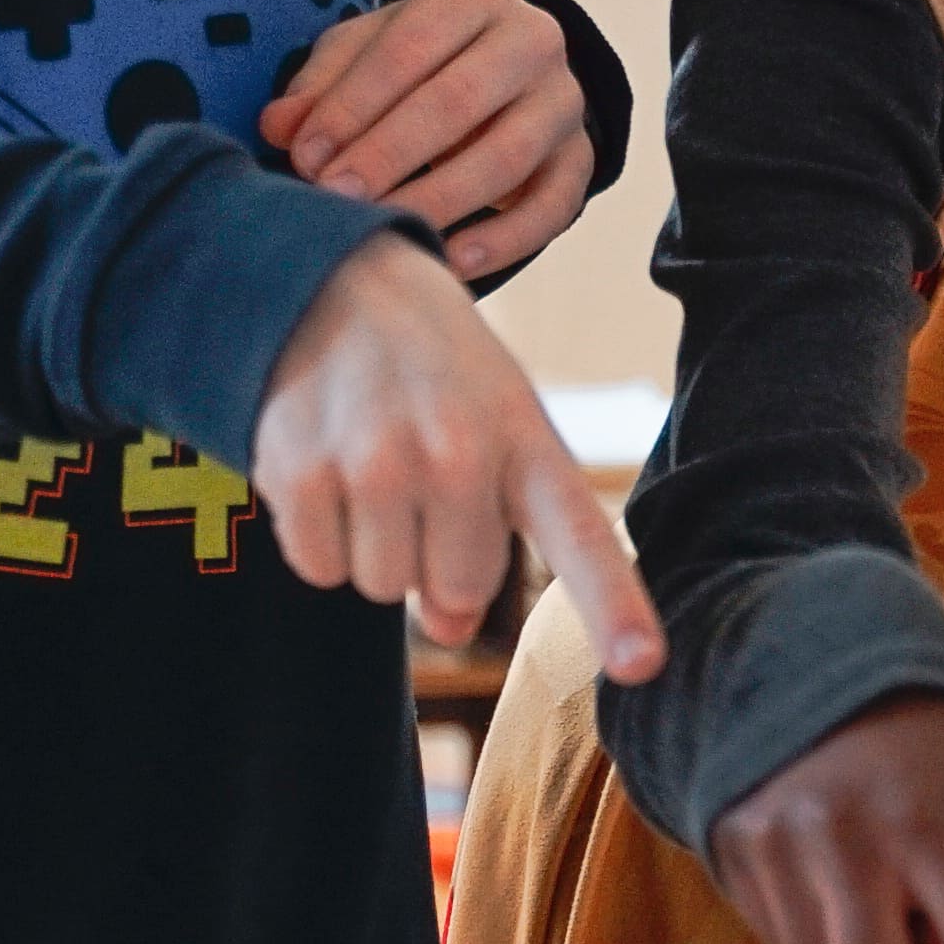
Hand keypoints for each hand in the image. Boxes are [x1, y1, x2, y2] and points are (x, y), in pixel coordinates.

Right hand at [246, 235, 661, 677]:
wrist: (329, 278)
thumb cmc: (431, 373)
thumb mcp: (489, 429)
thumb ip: (491, 534)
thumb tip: (450, 628)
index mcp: (525, 438)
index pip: (580, 536)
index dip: (614, 607)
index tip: (644, 664)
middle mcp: (457, 448)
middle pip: (457, 586)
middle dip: (435, 554)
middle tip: (418, 474)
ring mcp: (376, 460)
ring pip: (383, 585)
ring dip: (373, 543)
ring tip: (369, 458)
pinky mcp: (300, 471)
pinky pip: (320, 568)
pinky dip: (318, 536)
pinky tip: (324, 462)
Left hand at [267, 0, 597, 285]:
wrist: (503, 71)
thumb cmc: (418, 61)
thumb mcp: (366, 52)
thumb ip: (322, 85)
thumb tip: (278, 126)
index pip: (409, 48)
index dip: (353, 105)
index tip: (305, 155)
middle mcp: (532, 38)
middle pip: (460, 99)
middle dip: (391, 152)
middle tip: (336, 195)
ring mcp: (563, 100)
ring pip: (508, 154)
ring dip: (440, 198)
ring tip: (386, 228)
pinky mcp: (580, 156)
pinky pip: (553, 204)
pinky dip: (505, 239)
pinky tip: (452, 260)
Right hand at [707, 697, 943, 943]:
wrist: (811, 640)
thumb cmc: (927, 722)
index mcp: (931, 818)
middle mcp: (847, 837)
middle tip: (916, 917)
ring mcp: (778, 844)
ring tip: (869, 874)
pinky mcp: (731, 846)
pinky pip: (777, 943)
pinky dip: (812, 929)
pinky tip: (824, 864)